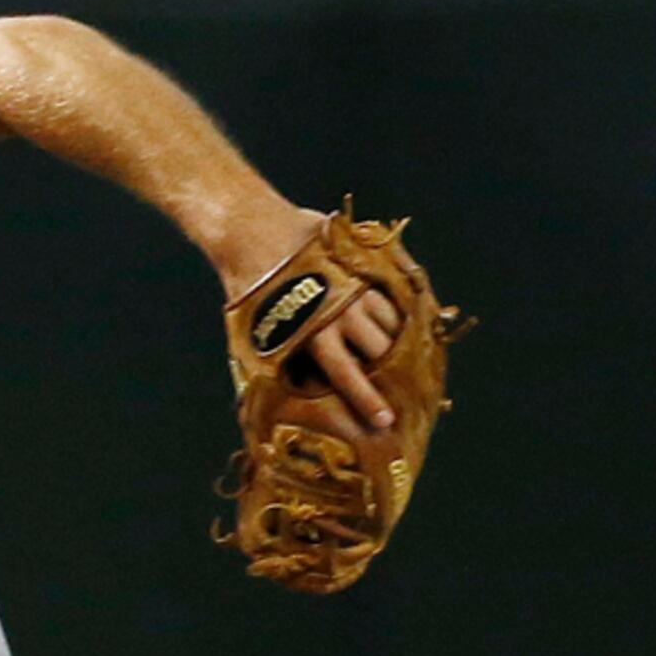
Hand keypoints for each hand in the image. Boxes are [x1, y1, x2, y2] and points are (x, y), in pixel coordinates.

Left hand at [215, 201, 401, 436]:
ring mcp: (357, 287)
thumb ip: (273, 364)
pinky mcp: (364, 267)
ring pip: (392, 322)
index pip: (348, 376)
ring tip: (407, 362)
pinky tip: (404, 327)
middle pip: (381, 351)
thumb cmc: (249, 291)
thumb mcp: (251, 335)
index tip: (384, 422)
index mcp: (314, 333)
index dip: (368, 401)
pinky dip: (400, 314)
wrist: (254, 233)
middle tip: (406, 393)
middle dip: (394, 374)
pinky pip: (392, 296)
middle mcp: (341, 312)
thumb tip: (270, 401)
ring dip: (399, 344)